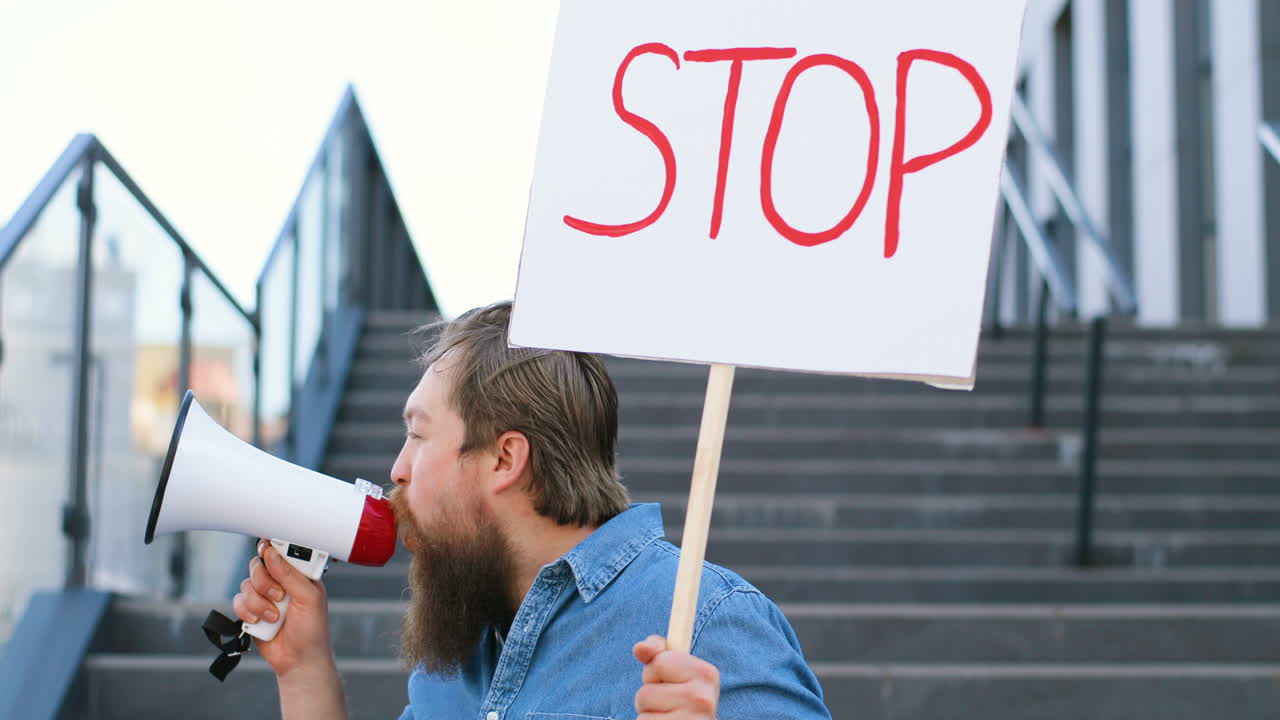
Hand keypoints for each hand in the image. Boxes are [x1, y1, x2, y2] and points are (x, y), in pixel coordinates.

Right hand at [232, 539, 334, 678]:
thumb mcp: (309, 598)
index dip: (272, 547)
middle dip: (265, 582)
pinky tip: (261, 622)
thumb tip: (272, 553)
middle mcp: (280, 581)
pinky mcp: (251, 611)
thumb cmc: (312, 629)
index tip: (265, 548)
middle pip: (258, 564)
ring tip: (275, 617)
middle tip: (279, 597)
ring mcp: (264, 596)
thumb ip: (291, 574)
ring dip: (259, 602)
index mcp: (299, 574)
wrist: (298, 661)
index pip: (282, 551)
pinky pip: (238, 601)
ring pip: (246, 584)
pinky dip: (247, 612)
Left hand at [633, 635, 719, 718]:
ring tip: (669, 717)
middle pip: (646, 691)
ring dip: (648, 715)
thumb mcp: (676, 672)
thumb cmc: (683, 702)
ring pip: (642, 712)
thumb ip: (659, 653)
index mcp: (707, 674)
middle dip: (650, 697)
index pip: (658, 662)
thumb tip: (640, 648)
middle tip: (669, 705)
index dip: (656, 673)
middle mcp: (703, 699)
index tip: (669, 682)